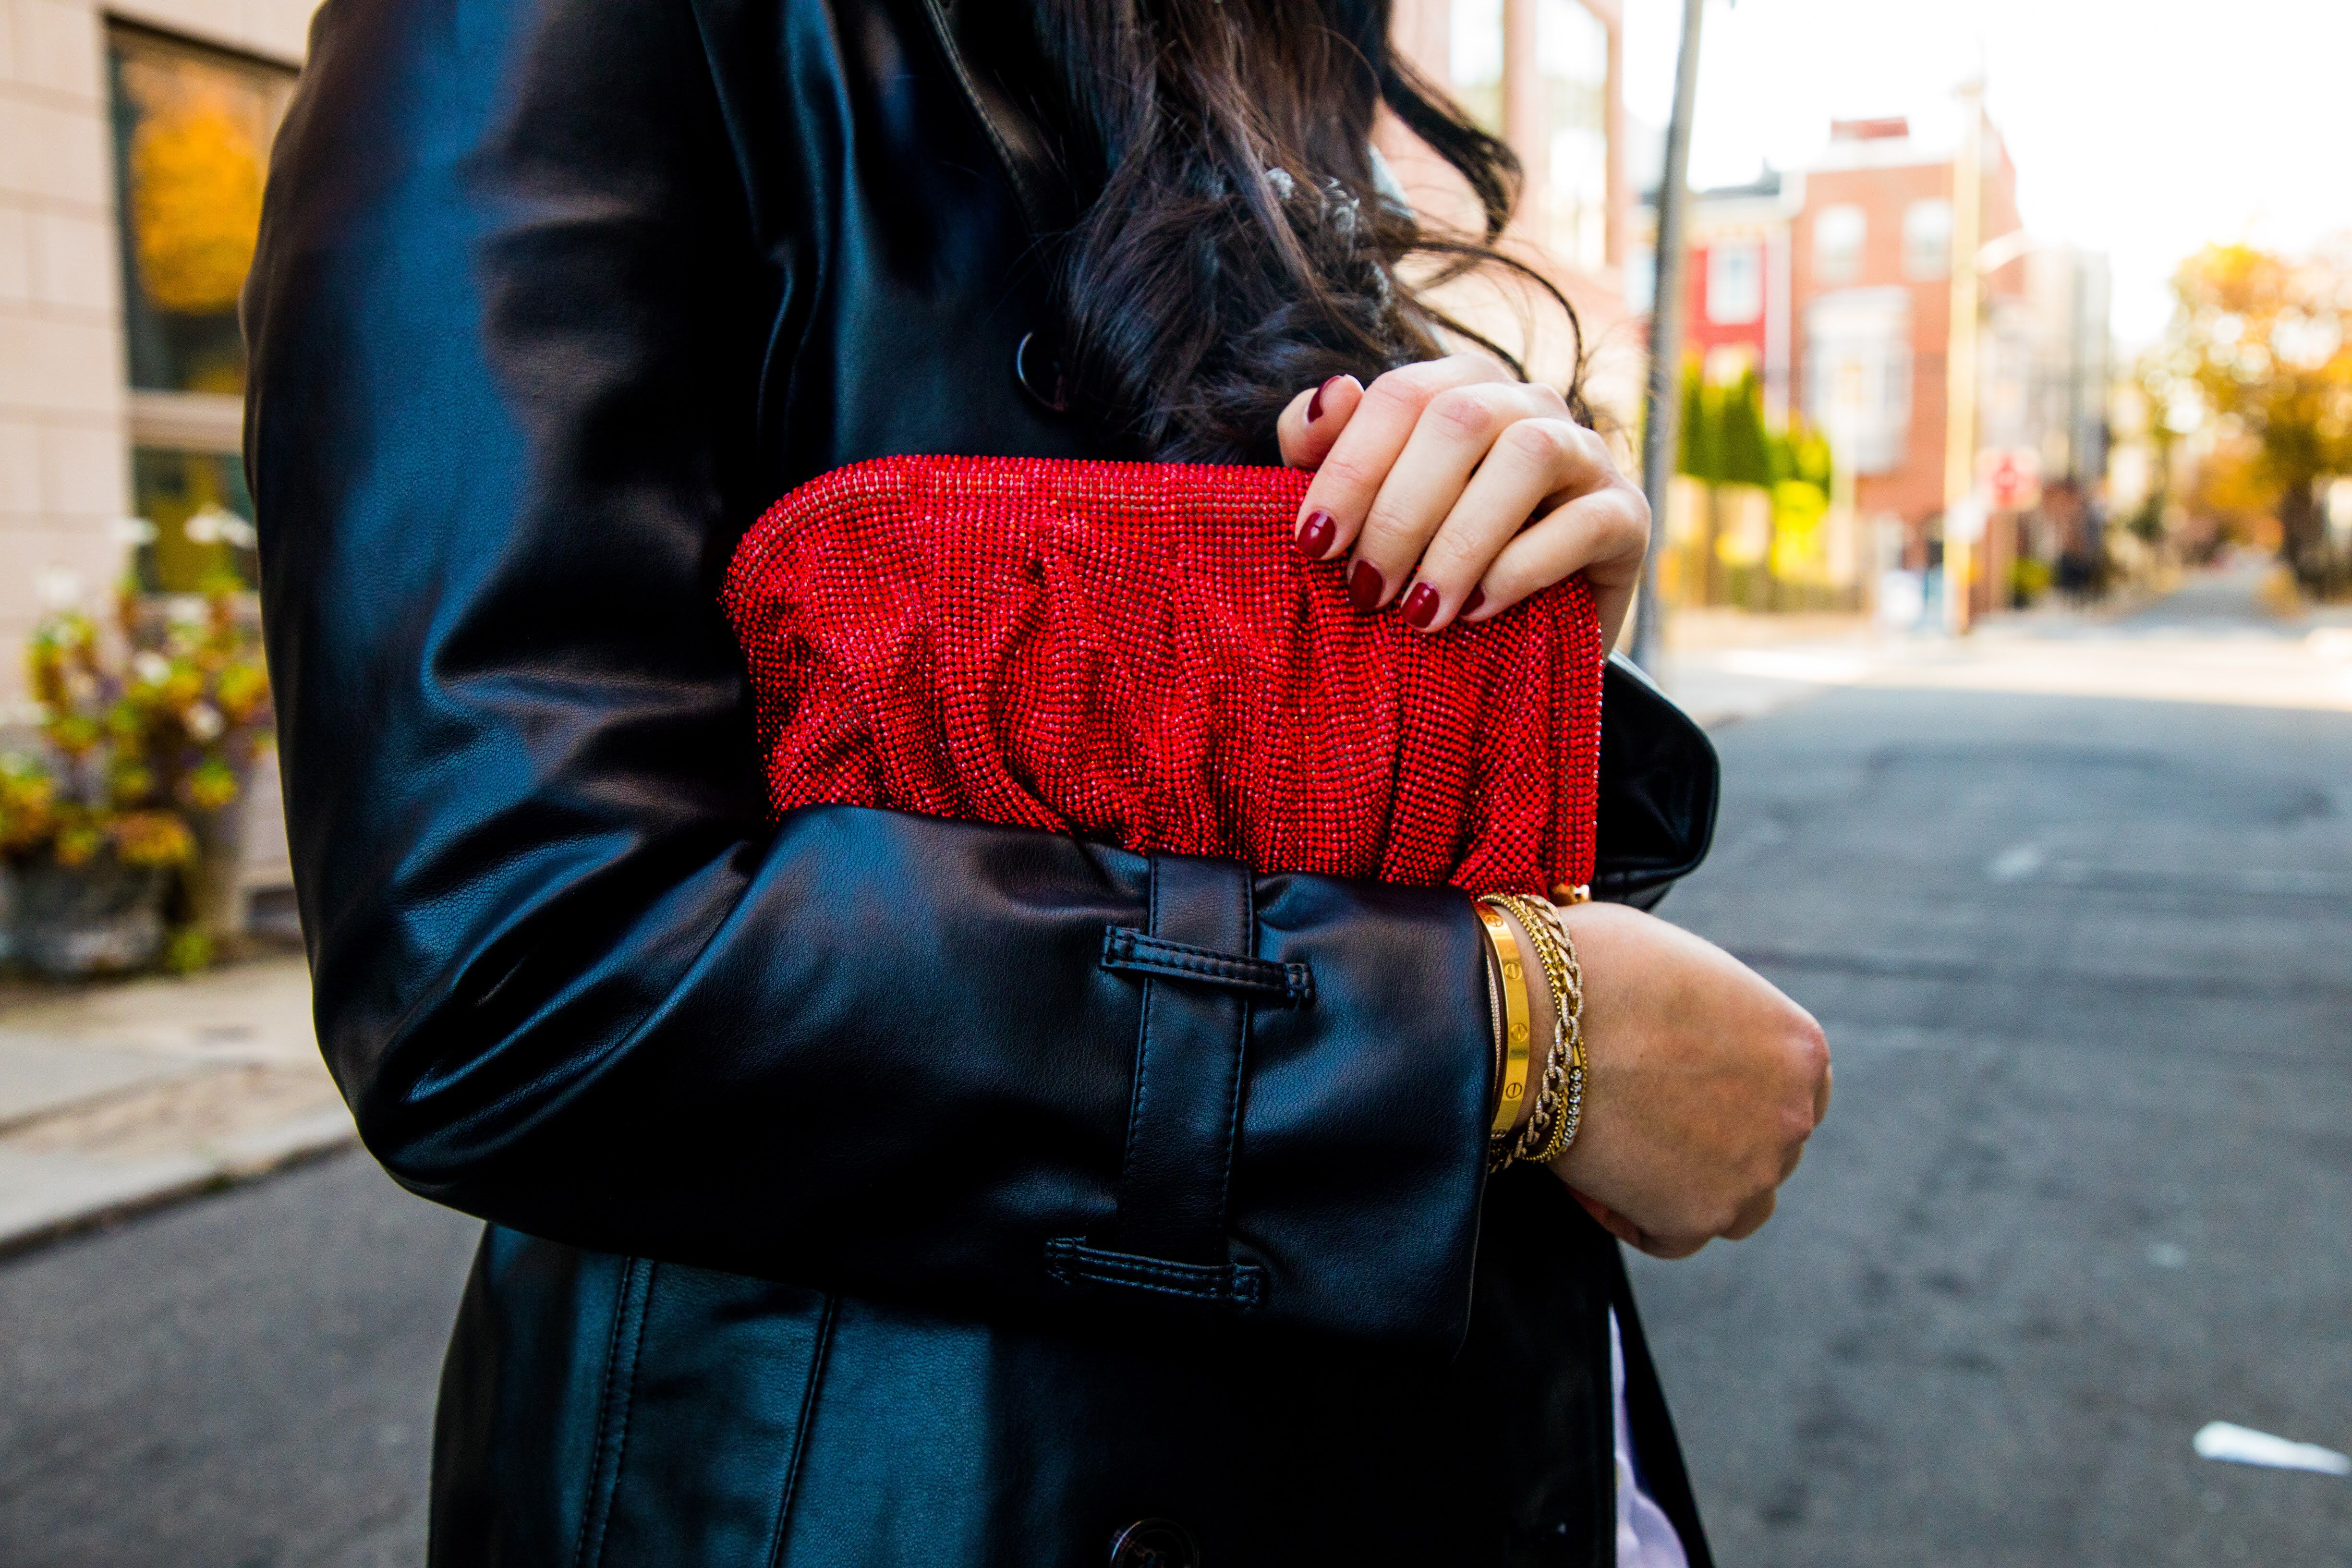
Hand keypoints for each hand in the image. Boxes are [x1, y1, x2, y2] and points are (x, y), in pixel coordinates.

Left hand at [1275, 355, 1649, 647]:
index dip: (1351, 467)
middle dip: (1401, 511)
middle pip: (1461, 418)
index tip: (1314, 544)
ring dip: (1460, 540)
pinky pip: (1585, 521)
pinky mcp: (1629, 515)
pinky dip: (1523, 567)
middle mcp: (1529, 403)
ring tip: (1419, 612)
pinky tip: (1478, 610)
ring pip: (1529, 454)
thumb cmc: (1422, 562)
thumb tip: (1334, 392)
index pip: (1403, 395)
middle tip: (1365, 590)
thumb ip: (1321, 450)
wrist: (1513, 638)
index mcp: (1462, 387)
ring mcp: (1587, 453)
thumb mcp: (1360, 511)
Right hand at [1543, 901, 1831, 1258]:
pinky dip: (1638, 1216)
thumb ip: (1713, 1008)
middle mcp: (1794, 1114)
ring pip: (1736, 1204)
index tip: (1697, 1091)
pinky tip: (1595, 1178)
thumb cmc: (1593, 968)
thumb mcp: (1683, 964)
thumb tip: (1687, 1023)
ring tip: (1623, 1155)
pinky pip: (1673, 1237)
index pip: (1798, 1091)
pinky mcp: (1696, 1217)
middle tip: (1647, 1119)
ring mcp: (1752, 1172)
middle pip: (1769, 1149)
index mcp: (1799, 1046)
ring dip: (1690, 1187)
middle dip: (1716, 1139)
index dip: (1746, 1093)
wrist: (1536, 1017)